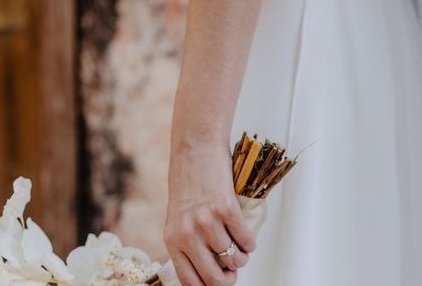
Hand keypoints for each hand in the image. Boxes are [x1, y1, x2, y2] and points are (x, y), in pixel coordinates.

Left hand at [164, 139, 255, 285]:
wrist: (195, 149)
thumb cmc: (188, 182)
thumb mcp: (178, 217)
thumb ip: (187, 244)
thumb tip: (210, 272)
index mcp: (172, 239)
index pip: (191, 282)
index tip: (219, 283)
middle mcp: (187, 234)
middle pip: (215, 280)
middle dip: (230, 279)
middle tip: (233, 269)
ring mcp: (207, 222)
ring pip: (235, 261)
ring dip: (241, 256)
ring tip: (237, 241)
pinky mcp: (226, 210)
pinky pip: (246, 242)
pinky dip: (249, 241)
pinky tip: (242, 230)